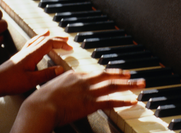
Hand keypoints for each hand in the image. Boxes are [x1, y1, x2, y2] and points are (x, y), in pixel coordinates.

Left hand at [0, 30, 73, 95]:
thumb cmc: (9, 82)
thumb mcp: (31, 80)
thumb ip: (47, 74)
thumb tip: (60, 70)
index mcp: (32, 54)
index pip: (49, 43)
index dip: (60, 43)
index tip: (70, 47)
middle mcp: (27, 51)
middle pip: (44, 39)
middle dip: (57, 38)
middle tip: (66, 40)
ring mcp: (22, 53)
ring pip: (37, 40)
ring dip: (47, 37)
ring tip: (52, 34)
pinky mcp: (18, 57)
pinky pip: (31, 44)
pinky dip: (37, 41)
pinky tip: (36, 44)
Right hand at [14, 69, 146, 131]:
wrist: (40, 107)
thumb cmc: (40, 101)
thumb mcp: (50, 87)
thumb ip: (60, 85)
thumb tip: (60, 88)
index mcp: (73, 75)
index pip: (94, 73)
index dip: (107, 73)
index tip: (114, 74)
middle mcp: (83, 80)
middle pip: (107, 75)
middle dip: (122, 75)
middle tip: (132, 75)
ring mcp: (88, 91)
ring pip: (113, 86)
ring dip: (129, 85)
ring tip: (140, 84)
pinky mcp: (90, 103)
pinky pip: (111, 101)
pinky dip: (124, 100)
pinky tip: (132, 100)